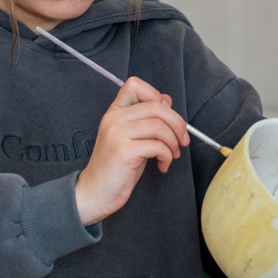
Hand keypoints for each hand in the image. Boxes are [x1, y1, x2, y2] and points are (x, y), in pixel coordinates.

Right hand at [75, 77, 189, 225]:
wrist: (95, 192)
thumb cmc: (117, 168)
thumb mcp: (132, 138)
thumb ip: (146, 119)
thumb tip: (167, 100)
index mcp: (114, 112)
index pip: (134, 85)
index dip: (155, 95)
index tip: (166, 116)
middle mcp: (114, 118)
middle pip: (156, 107)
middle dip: (177, 123)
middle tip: (182, 140)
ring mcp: (117, 133)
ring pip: (160, 126)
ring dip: (173, 143)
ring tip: (172, 156)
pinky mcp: (123, 151)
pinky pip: (157, 146)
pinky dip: (167, 156)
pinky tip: (163, 165)